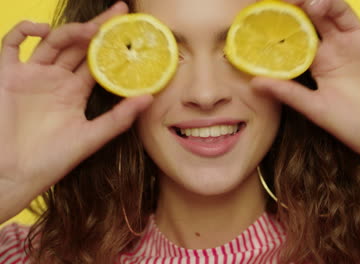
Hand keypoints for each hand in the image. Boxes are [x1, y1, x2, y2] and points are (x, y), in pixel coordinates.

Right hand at [0, 2, 152, 222]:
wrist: (13, 175)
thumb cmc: (51, 161)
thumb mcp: (90, 138)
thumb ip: (118, 118)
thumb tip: (150, 98)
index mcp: (74, 92)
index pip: (98, 61)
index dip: (114, 46)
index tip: (132, 31)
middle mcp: (55, 79)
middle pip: (80, 45)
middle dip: (99, 27)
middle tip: (120, 11)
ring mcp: (31, 75)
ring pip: (53, 41)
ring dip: (72, 31)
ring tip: (93, 29)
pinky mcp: (7, 75)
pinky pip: (12, 43)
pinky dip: (25, 31)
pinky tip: (44, 30)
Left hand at [252, 0, 359, 169]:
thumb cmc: (352, 126)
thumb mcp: (315, 108)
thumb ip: (287, 92)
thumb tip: (254, 83)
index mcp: (319, 61)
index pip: (297, 34)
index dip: (284, 23)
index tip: (267, 14)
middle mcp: (337, 47)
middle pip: (317, 17)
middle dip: (302, 6)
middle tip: (287, 1)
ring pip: (341, 11)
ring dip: (327, 2)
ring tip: (312, 3)